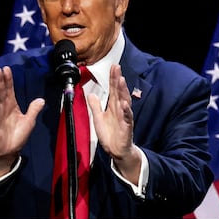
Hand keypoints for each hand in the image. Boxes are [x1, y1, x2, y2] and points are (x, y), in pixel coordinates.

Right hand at [0, 66, 44, 177]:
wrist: (10, 151)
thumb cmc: (18, 135)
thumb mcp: (29, 121)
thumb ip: (34, 110)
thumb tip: (41, 99)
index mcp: (12, 106)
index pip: (9, 90)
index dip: (8, 80)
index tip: (7, 70)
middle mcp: (3, 109)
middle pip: (1, 93)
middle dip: (0, 82)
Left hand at [88, 64, 140, 183]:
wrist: (116, 150)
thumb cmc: (109, 134)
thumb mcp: (98, 118)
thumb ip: (95, 106)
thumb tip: (91, 94)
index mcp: (113, 106)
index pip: (113, 89)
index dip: (113, 78)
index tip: (113, 67)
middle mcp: (120, 109)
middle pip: (119, 92)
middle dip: (118, 80)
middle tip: (116, 68)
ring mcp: (124, 117)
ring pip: (124, 102)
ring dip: (123, 91)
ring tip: (120, 80)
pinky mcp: (126, 127)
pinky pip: (127, 118)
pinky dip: (126, 111)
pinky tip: (124, 104)